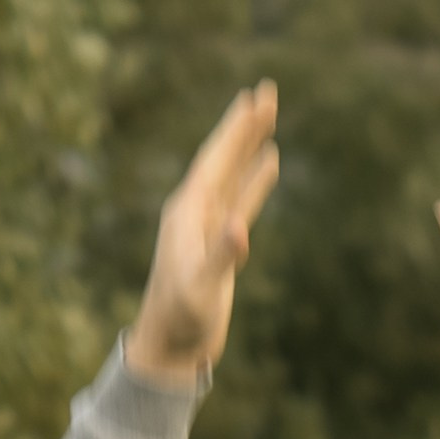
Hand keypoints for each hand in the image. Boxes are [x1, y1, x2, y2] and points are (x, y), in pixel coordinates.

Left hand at [127, 86, 280, 384]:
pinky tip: (269, 162)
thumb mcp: (201, 290)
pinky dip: (256, 180)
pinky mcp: (219, 242)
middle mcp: (194, 211)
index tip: (254, 98)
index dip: (235, 129)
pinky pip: (241, 199)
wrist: (170, 348)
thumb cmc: (181, 320)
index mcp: (186, 213)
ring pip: (234, 174)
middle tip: (267, 90)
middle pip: (224, 158)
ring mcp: (207, 225)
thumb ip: (220, 257)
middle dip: (245, 125)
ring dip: (250, 145)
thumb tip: (240, 228)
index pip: (215, 161)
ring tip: (268, 115)